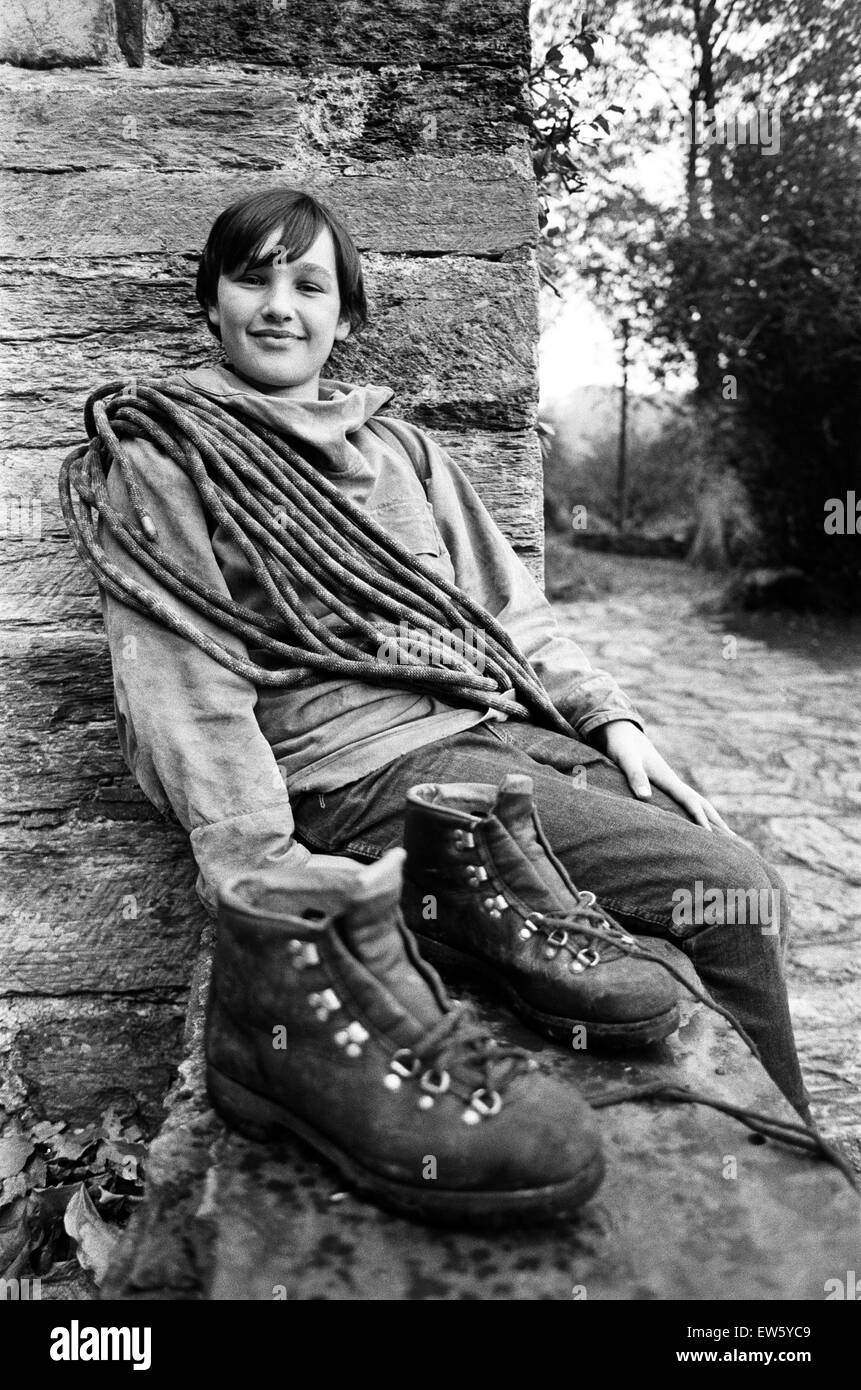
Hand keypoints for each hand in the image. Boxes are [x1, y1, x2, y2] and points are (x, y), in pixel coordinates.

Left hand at [590, 720, 733, 833]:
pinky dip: (696, 814)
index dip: (700, 819)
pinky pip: (685, 803)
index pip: (689, 801)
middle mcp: (674, 781)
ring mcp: (671, 783)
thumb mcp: (626, 760)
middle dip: (718, 822)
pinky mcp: (664, 786)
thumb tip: (645, 798)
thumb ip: (635, 776)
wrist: (622, 732)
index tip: (711, 836)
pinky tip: (697, 824)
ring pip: (697, 803)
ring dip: (711, 819)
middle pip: (702, 804)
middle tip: (735, 841)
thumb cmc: (622, 746)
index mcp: (667, 778)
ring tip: (725, 836)